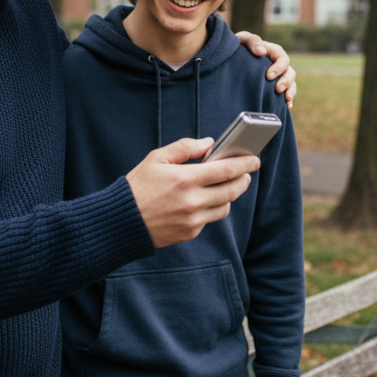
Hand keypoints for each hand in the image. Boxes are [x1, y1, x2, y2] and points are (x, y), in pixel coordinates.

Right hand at [125, 138, 259, 247]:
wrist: (122, 221)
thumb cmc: (138, 186)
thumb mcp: (157, 158)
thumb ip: (185, 148)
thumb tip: (209, 143)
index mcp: (185, 179)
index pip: (226, 170)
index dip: (245, 164)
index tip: (254, 159)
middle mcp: (192, 201)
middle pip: (232, 190)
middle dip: (243, 180)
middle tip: (246, 173)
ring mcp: (192, 220)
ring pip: (225, 207)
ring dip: (230, 195)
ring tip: (226, 185)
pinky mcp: (189, 233)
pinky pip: (209, 219)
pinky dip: (211, 208)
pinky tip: (204, 200)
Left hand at [235, 31, 296, 107]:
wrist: (230, 60)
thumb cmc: (238, 48)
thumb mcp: (243, 40)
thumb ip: (252, 41)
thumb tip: (261, 51)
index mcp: (273, 52)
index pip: (283, 58)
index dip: (279, 67)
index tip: (268, 76)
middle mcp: (278, 65)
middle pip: (290, 72)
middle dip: (286, 81)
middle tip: (278, 89)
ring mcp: (278, 76)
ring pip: (291, 83)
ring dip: (290, 91)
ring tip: (285, 99)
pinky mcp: (274, 87)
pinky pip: (286, 94)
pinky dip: (288, 100)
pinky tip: (286, 106)